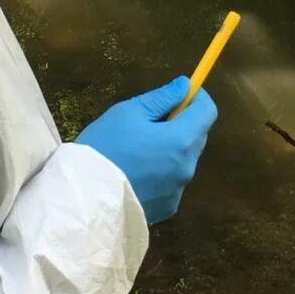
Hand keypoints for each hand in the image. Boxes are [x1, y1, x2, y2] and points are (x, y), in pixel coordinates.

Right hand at [74, 77, 216, 224]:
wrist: (86, 198)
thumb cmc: (105, 147)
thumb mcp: (129, 112)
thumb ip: (162, 98)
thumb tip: (184, 86)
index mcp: (181, 139)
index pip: (208, 111)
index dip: (197, 98)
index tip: (180, 93)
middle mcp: (187, 166)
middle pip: (198, 136)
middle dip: (182, 123)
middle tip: (151, 121)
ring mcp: (178, 190)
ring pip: (184, 160)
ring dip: (171, 149)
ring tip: (138, 150)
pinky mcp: (167, 207)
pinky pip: (172, 182)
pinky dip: (162, 173)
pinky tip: (136, 173)